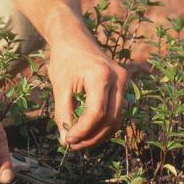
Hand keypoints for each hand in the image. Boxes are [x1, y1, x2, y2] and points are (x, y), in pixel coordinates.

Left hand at [48, 33, 127, 149]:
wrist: (74, 39)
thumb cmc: (64, 60)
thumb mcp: (59, 87)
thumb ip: (63, 114)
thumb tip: (66, 141)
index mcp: (101, 75)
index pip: (97, 113)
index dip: (83, 131)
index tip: (68, 140)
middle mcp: (119, 78)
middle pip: (111, 120)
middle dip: (92, 137)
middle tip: (73, 145)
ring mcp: (124, 82)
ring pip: (116, 119)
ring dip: (99, 135)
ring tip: (79, 141)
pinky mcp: (122, 86)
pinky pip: (116, 112)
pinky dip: (103, 126)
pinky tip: (88, 131)